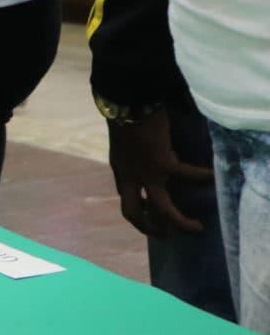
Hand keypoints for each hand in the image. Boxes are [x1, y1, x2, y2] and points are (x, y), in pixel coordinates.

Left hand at [106, 109, 211, 236]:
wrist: (126, 99)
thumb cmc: (125, 114)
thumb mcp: (124, 141)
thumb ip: (134, 155)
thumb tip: (149, 156)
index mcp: (120, 171)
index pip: (127, 201)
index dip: (139, 214)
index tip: (151, 221)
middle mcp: (129, 176)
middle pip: (134, 214)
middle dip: (151, 229)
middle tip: (168, 236)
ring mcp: (145, 172)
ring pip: (162, 209)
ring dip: (178, 222)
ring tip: (196, 227)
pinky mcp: (162, 163)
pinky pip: (188, 176)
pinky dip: (202, 178)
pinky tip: (213, 176)